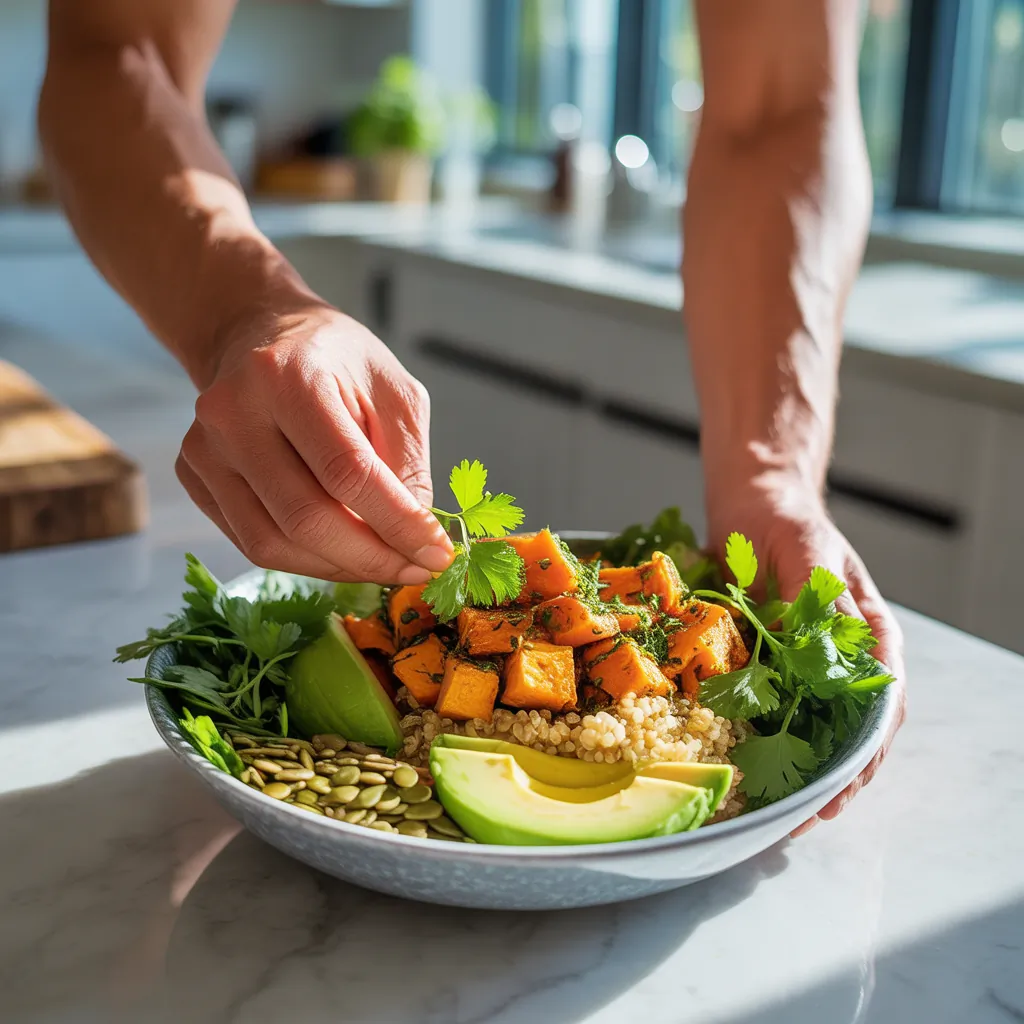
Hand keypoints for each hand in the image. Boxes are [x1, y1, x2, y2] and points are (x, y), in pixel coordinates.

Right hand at [175, 302, 453, 583]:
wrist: (262, 333)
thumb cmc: (338, 361)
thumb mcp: (396, 392)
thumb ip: (408, 464)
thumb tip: (415, 540)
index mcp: (289, 376)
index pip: (347, 474)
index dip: (397, 525)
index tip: (437, 554)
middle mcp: (233, 412)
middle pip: (306, 518)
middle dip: (371, 559)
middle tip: (415, 570)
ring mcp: (204, 447)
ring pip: (273, 544)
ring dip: (338, 568)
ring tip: (384, 564)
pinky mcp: (193, 474)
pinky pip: (252, 542)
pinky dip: (306, 559)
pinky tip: (343, 549)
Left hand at [706, 474, 906, 834]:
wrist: (749, 505)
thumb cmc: (786, 523)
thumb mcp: (807, 550)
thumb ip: (817, 598)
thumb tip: (819, 649)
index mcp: (869, 634)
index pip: (881, 702)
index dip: (866, 749)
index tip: (844, 785)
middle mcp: (840, 657)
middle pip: (850, 728)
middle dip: (833, 776)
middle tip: (806, 816)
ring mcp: (802, 664)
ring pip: (811, 727)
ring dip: (799, 767)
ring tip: (778, 809)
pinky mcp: (766, 664)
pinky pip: (767, 708)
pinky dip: (762, 739)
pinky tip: (745, 766)